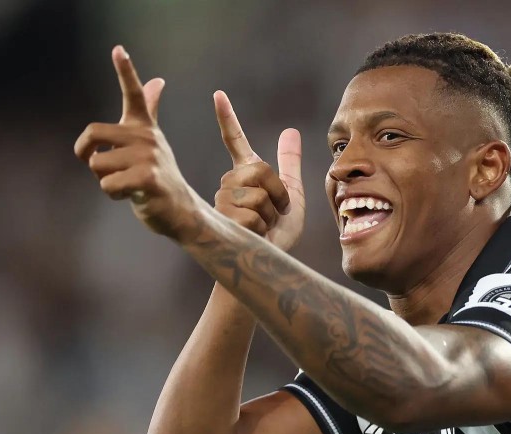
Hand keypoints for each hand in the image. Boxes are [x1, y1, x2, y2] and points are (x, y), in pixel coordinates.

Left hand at [75, 46, 201, 243]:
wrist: (180, 209)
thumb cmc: (158, 175)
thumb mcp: (152, 141)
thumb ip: (150, 109)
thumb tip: (157, 81)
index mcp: (144, 127)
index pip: (133, 94)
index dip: (126, 70)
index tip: (119, 49)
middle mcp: (147, 137)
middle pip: (92, 133)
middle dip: (87, 155)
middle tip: (102, 168)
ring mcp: (149, 157)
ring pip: (97, 165)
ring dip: (104, 181)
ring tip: (127, 184)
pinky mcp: (147, 179)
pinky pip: (108, 185)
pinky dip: (114, 195)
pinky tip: (132, 195)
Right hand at [212, 91, 304, 250]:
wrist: (270, 261)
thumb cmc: (278, 233)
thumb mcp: (292, 195)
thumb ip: (289, 165)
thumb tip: (290, 131)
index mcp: (246, 173)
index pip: (235, 140)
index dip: (227, 118)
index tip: (218, 94)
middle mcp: (229, 182)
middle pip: (261, 170)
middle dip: (278, 194)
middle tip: (274, 213)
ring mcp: (222, 199)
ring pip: (258, 193)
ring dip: (271, 213)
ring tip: (263, 226)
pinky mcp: (222, 218)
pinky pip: (253, 213)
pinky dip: (263, 227)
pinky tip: (255, 235)